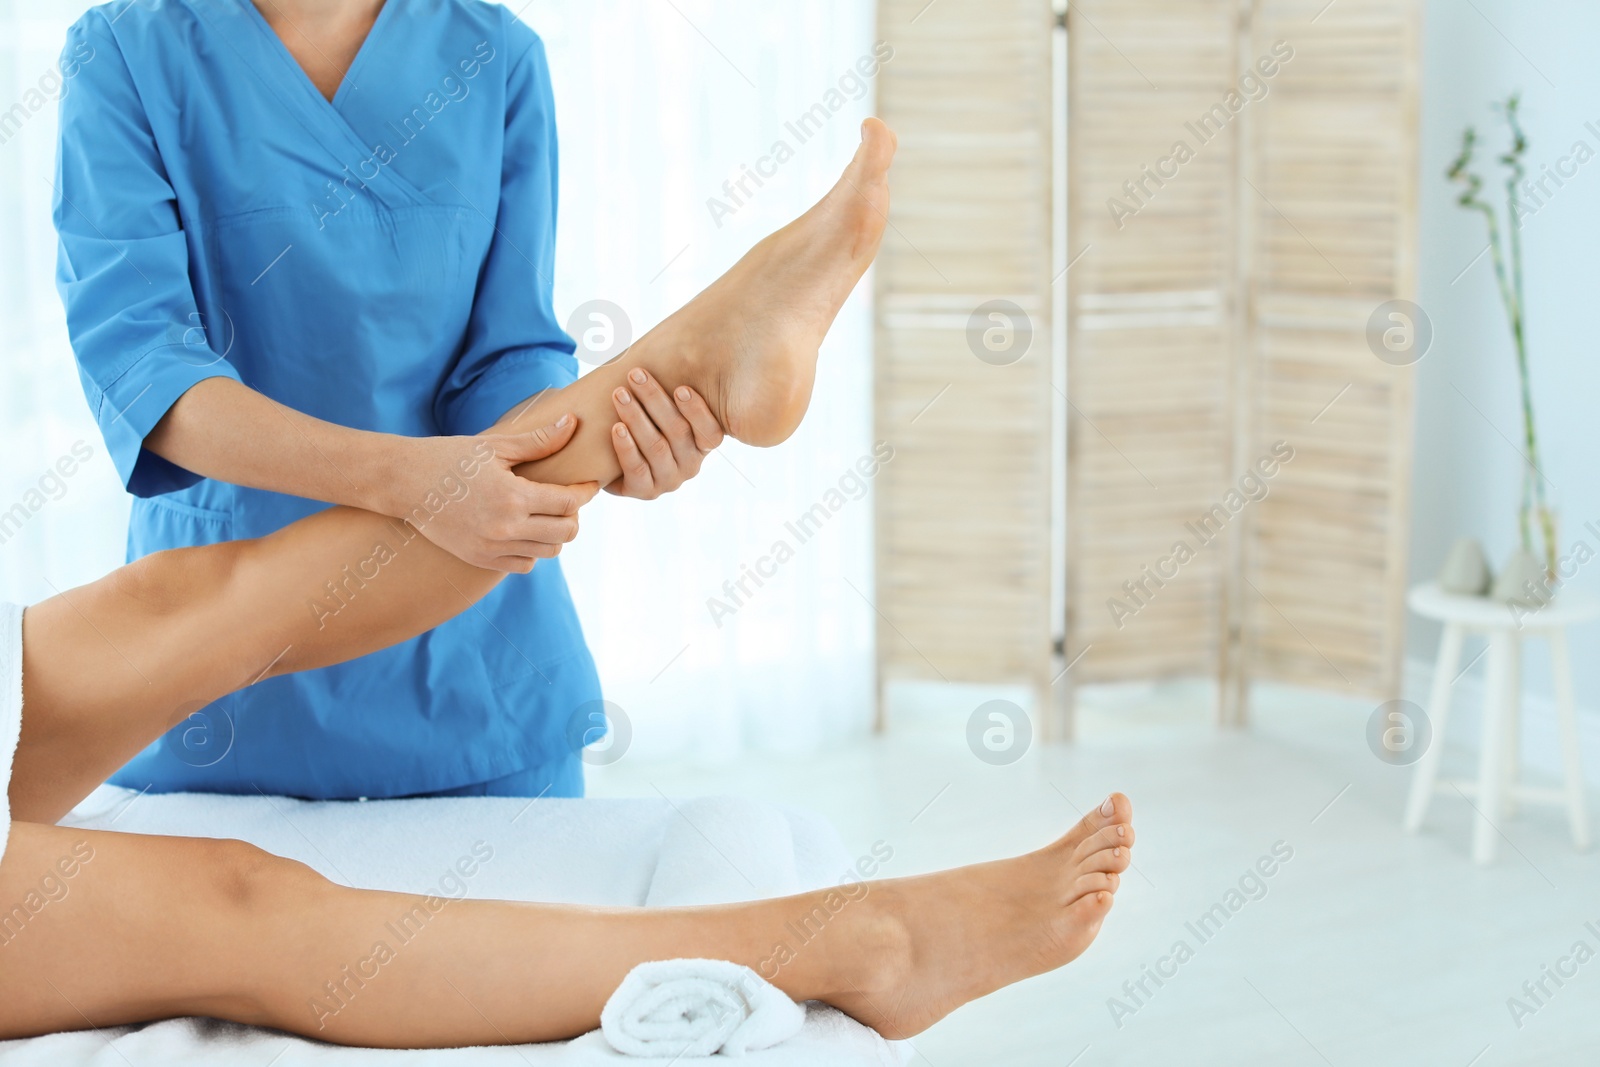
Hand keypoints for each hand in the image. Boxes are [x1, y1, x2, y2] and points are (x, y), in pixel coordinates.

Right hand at [395, 415, 599, 572]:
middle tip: (568, 497)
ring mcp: (492, 548)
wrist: (404, 483)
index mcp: (512, 497)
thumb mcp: (496, 446)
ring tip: (549, 513)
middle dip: (574, 514)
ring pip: (548, 551)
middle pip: (565, 531)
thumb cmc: (449, 458)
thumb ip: (539, 441)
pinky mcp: (480, 559)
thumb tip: (572, 424)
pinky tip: (527, 530)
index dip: (585, 491)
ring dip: (556, 533)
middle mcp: (505, 529)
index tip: (589, 483)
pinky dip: (533, 550)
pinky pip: (524, 564)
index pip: (568, 502)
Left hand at [606, 368, 725, 498]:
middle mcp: (690, 465)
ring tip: (619, 394)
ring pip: (656, 447)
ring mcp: (668, 480)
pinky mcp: (645, 491)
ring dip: (636, 417)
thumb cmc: (648, 424)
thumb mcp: (665, 410)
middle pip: (678, 432)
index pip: (710, 431)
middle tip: (635, 375)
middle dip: (655, 400)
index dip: (697, 411)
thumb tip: (678, 344)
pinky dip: (626, 446)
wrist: (619, 462)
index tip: (680, 388)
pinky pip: (636, 469)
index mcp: (702, 445)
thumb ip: (673, 391)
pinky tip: (616, 427)